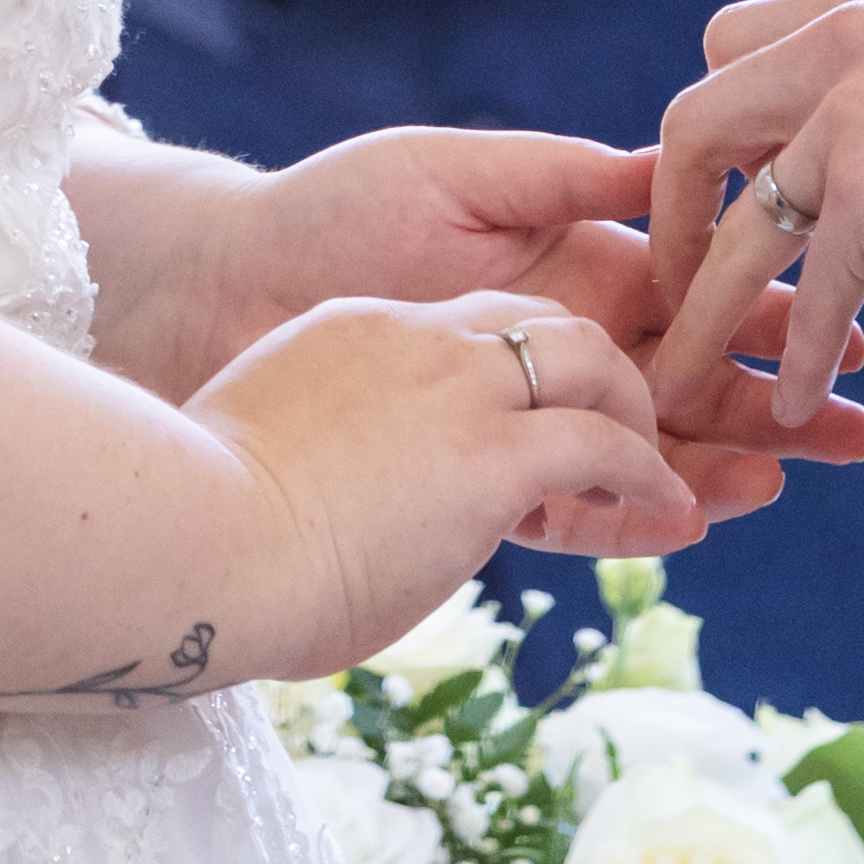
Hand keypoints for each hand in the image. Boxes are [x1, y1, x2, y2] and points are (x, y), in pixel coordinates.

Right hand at [193, 289, 699, 671]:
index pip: (465, 333)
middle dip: (598, 369)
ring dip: (638, 412)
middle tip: (629, 426)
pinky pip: (602, 445)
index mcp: (356, 336)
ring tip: (661, 467)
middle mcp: (416, 343)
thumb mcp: (261, 459)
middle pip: (538, 321)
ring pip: (589, 359)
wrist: (194, 543)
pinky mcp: (493, 453)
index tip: (532, 429)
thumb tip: (322, 519)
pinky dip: (646, 475)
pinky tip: (669, 510)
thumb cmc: (204, 534)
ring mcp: (457, 391)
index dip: (512, 377)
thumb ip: (311, 459)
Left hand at [197, 128, 863, 522]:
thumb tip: (661, 167)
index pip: (692, 292)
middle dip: (774, 400)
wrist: (226, 295)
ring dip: (725, 462)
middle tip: (860, 429)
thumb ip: (561, 177)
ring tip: (796, 474)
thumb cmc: (330, 212)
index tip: (841, 322)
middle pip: (691, 380)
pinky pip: (569, 505)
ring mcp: (523, 414)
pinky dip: (631, 512)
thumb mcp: (453, 171)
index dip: (765, 309)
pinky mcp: (476, 474)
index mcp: (567, 261)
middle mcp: (558, 342)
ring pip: (647, 447)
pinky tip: (696, 516)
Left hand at [647, 0, 863, 432]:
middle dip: (672, 209)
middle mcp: (841, 49)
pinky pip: (812, 296)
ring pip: (739, 232)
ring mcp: (851, 124)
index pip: (734, 38)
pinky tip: (792, 406)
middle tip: (678, 273)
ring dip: (704, 316)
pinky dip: (796, 358)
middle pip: (697, 121)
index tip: (730, 178)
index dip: (720, 114)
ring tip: (686, 381)